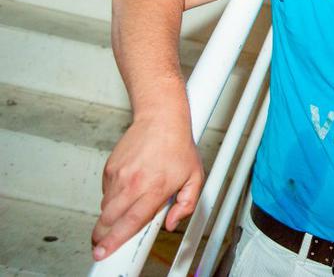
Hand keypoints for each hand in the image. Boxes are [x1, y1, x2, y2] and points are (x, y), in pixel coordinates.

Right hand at [91, 117, 203, 260]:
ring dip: (109, 217)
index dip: (115, 240)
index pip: (131, 221)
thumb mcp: (194, 177)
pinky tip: (126, 191)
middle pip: (109, 219)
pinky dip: (112, 197)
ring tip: (121, 213)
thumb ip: (186, 204)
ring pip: (105, 207)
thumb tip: (172, 223)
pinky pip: (105, 192)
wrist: (161, 119)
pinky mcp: (110, 168)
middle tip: (102, 244)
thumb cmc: (178, 146)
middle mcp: (134, 182)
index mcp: (155, 188)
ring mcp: (119, 175)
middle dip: (103, 235)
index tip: (104, 251)